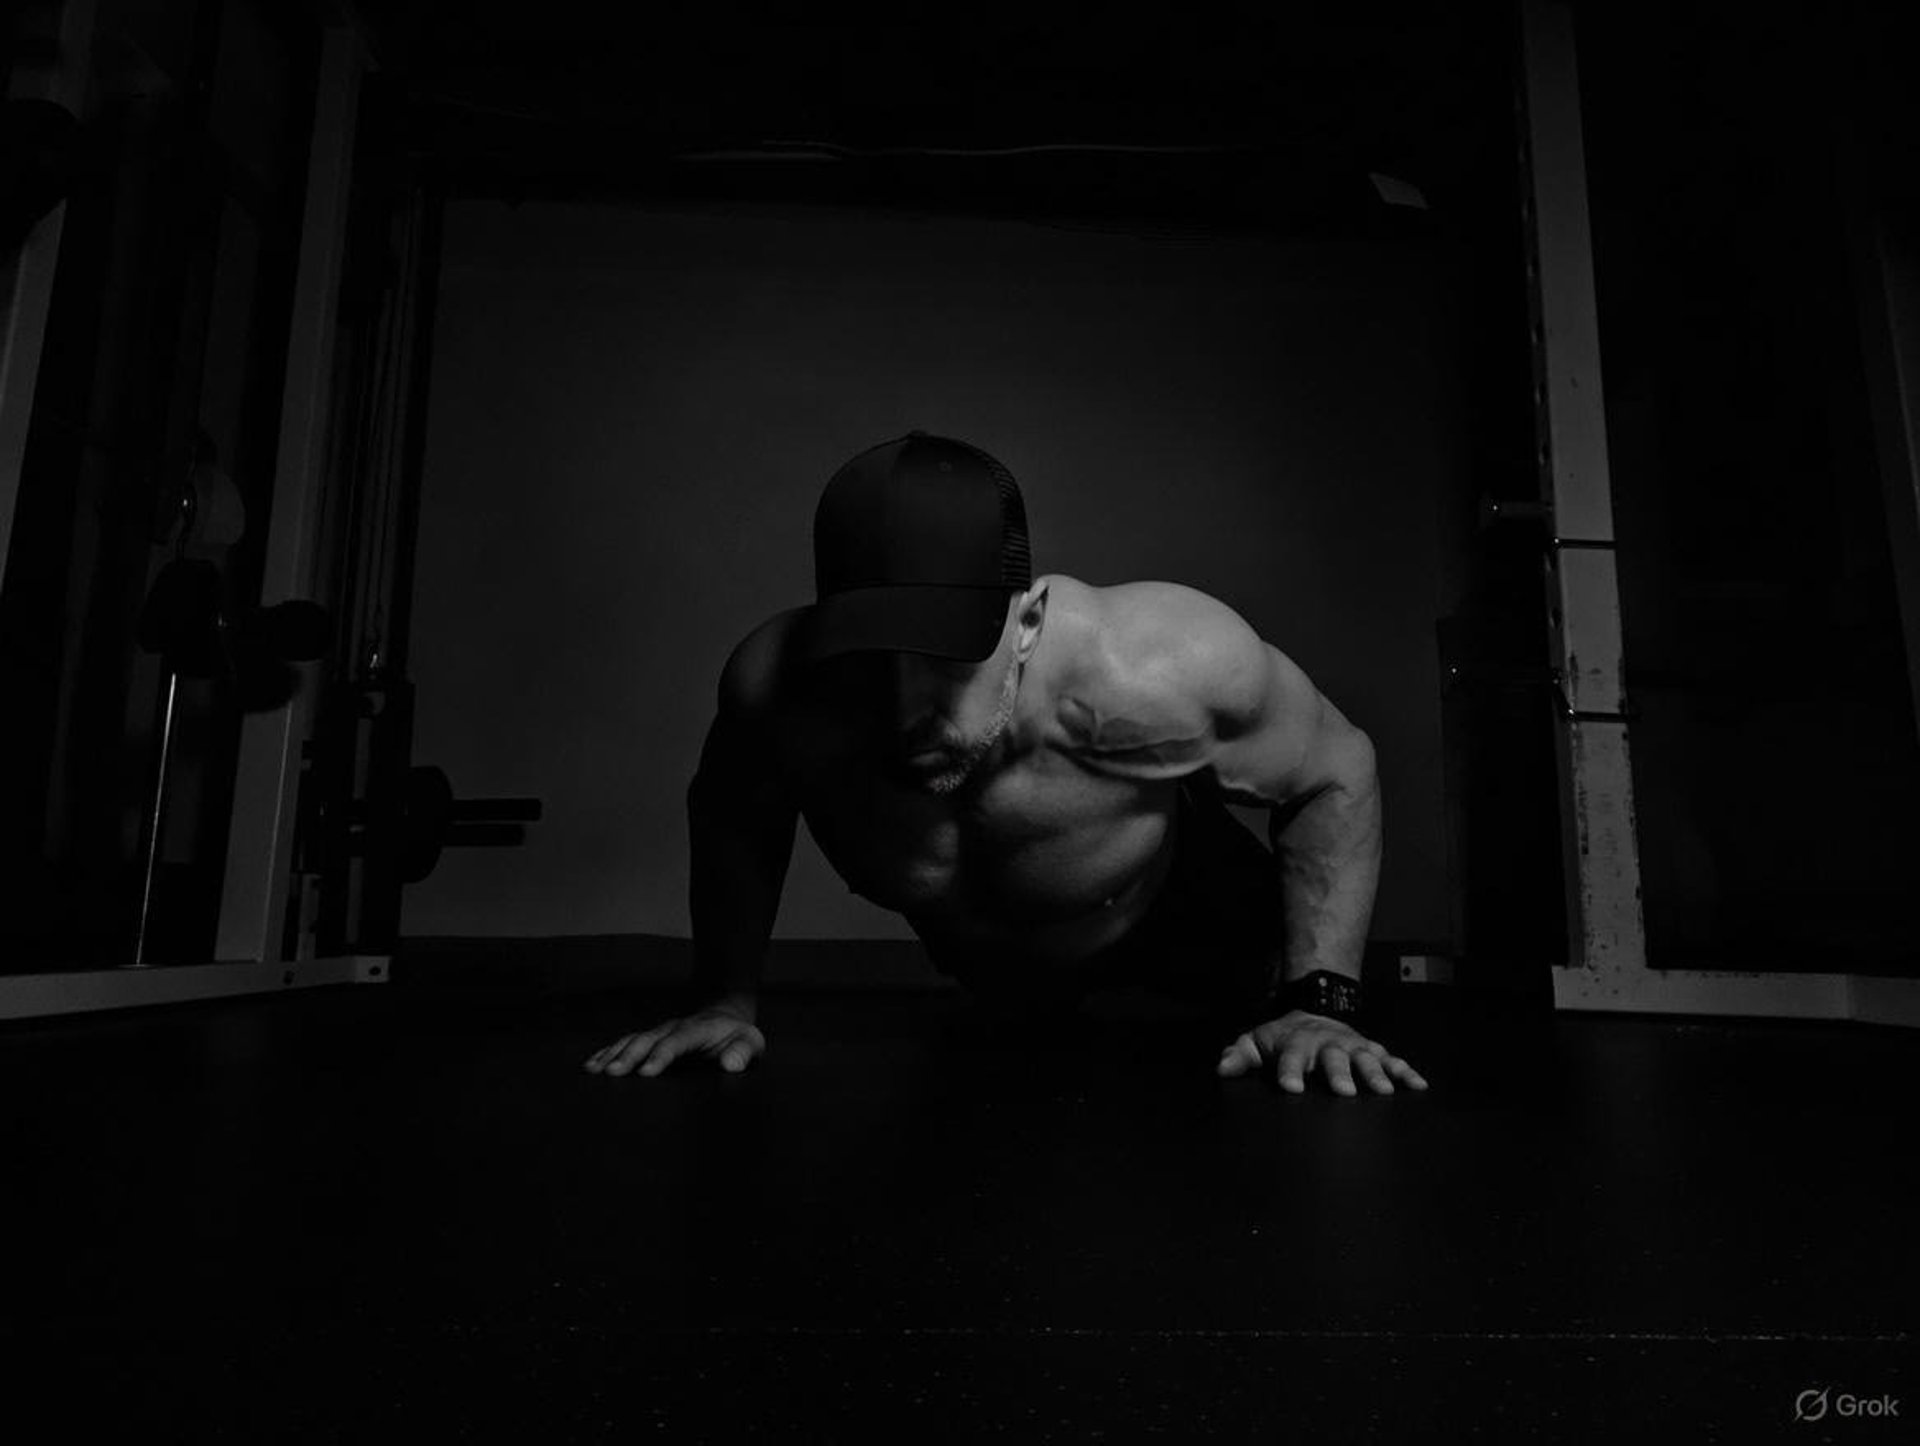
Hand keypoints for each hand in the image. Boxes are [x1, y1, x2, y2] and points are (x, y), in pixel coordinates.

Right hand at [583, 1005, 765, 1077]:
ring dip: (614, 1054)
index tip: (647, 1072)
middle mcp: (674, 1028)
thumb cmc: (738, 1036)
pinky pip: (627, 1043)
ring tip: (595, 1070)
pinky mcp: (651, 1038)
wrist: (726, 1015)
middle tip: (613, 1074)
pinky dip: (609, 1052)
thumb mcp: (751, 1042)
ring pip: (633, 1040)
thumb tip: (730, 1065)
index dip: (661, 1056)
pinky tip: (592, 1064)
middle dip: (629, 1056)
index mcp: (698, 1030)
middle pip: (648, 1040)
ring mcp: (660, 1032)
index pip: (677, 1042)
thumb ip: (742, 1052)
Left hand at [1216, 1009, 1427, 1095]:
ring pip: (1365, 1057)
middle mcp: (1327, 1044)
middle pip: (1333, 1058)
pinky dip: (1405, 1071)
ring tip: (1382, 1090)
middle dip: (1338, 1073)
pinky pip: (1391, 1060)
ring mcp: (1352, 1046)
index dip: (1289, 1071)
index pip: (1291, 1057)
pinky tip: (1418, 1085)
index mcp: (1297, 1043)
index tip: (1290, 1088)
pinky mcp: (1372, 1050)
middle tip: (1343, 1092)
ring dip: (1374, 1073)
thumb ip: (1239, 1055)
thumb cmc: (1283, 1038)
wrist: (1314, 1012)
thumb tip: (1222, 1069)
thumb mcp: (1256, 1042)